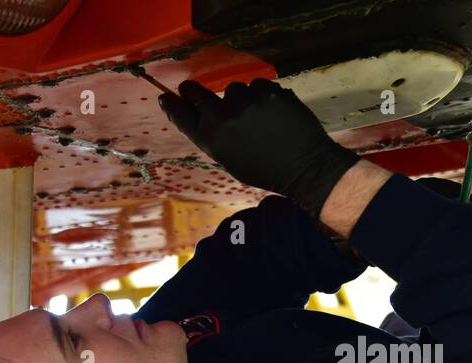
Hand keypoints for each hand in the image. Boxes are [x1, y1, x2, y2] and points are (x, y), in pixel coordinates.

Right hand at [159, 78, 359, 216]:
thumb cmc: (265, 169)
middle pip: (196, 92)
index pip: (181, 114)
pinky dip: (264, 95)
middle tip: (197, 93)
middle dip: (195, 92)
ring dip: (242, 98)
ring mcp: (246, 101)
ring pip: (234, 88)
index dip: (172, 104)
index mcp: (211, 139)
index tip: (167, 97)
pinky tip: (274, 113)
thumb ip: (211, 135)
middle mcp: (223, 117)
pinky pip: (258, 85)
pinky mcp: (268, 91)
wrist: (305, 166)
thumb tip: (193, 112)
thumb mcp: (230, 159)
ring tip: (258, 118)